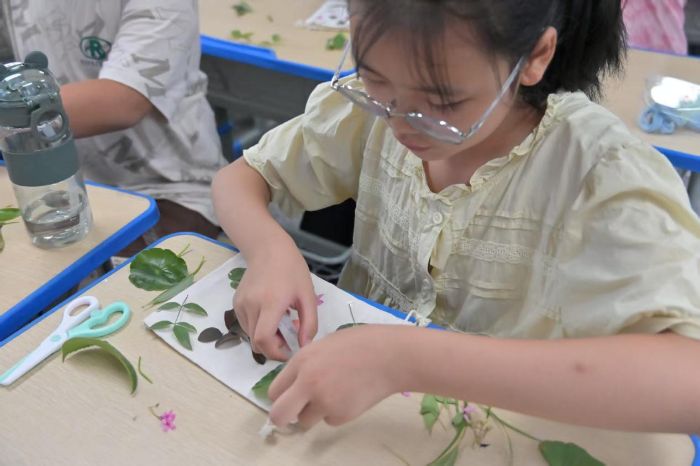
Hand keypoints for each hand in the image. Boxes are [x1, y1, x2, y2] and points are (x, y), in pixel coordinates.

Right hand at [233, 239, 317, 360]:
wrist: (269, 249)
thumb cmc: (292, 270)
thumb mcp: (307, 295)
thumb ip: (309, 323)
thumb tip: (304, 346)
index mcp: (270, 302)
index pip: (264, 339)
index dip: (276, 353)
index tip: (290, 351)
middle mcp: (251, 305)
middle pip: (256, 342)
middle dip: (273, 347)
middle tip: (288, 337)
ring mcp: (240, 304)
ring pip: (250, 336)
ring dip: (266, 338)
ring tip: (281, 324)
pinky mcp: (236, 303)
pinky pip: (246, 325)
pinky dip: (258, 328)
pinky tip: (270, 316)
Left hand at [268, 325, 405, 427]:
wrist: (391, 355)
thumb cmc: (361, 343)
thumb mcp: (325, 344)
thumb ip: (307, 363)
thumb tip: (295, 383)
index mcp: (302, 361)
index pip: (275, 389)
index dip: (280, 395)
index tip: (287, 397)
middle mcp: (308, 383)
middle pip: (279, 414)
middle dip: (282, 417)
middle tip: (292, 414)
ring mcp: (324, 401)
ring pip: (304, 421)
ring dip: (313, 414)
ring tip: (333, 396)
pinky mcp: (341, 415)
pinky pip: (329, 420)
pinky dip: (335, 413)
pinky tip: (350, 396)